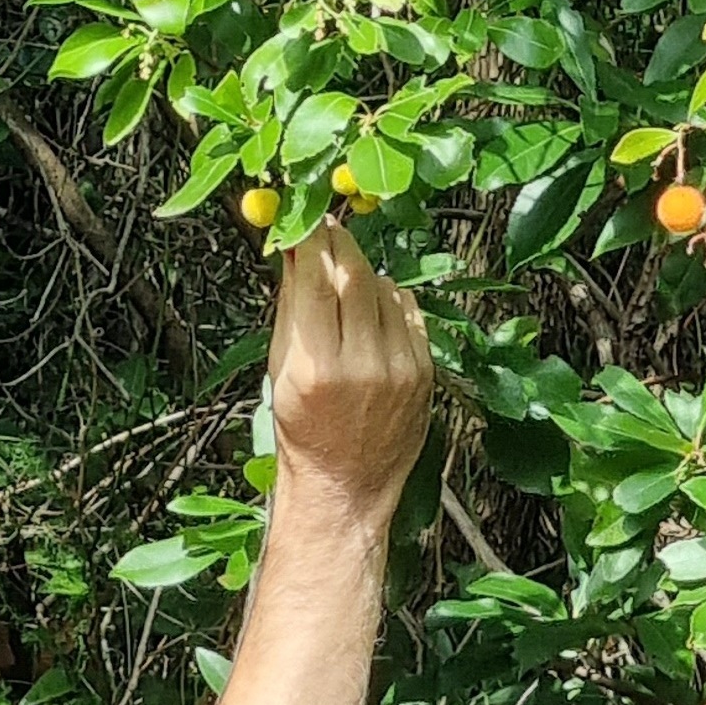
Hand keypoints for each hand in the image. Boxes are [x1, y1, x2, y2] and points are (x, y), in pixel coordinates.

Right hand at [269, 217, 432, 519]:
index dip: (310, 238)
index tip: (304, 218)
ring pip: (385, 287)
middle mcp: (362, 365)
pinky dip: (390, 300)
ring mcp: (400, 369)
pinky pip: (409, 311)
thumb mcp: (280, 369)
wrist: (345, 486)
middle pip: (355, 273)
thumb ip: (291, 306)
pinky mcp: (424, 372)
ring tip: (344, 283)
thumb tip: (293, 248)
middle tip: (326, 229)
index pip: (314, 278)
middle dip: (338, 243)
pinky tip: (373, 309)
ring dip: (363, 273)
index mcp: (316, 366)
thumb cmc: (304, 431)